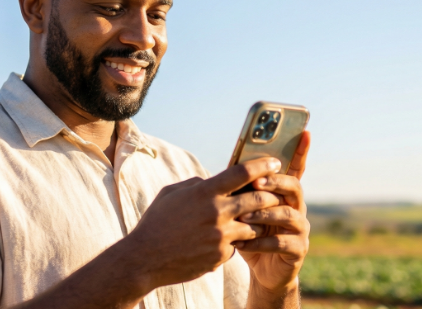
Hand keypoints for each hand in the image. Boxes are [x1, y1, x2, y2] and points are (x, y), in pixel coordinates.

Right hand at [122, 157, 284, 288]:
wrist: (145, 258)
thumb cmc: (156, 222)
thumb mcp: (172, 193)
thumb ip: (196, 185)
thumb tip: (213, 181)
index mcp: (204, 192)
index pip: (241, 173)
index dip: (262, 165)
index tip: (275, 163)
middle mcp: (216, 212)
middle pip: (258, 199)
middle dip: (270, 195)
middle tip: (276, 194)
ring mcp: (220, 236)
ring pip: (254, 226)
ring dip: (258, 222)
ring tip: (259, 220)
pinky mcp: (220, 256)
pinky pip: (238, 246)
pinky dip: (236, 242)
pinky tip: (228, 241)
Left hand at [237, 131, 310, 296]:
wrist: (262, 271)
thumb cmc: (250, 234)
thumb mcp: (243, 209)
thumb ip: (243, 191)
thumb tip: (228, 168)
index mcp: (285, 194)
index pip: (295, 168)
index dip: (301, 151)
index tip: (305, 132)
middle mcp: (297, 208)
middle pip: (294, 187)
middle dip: (275, 183)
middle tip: (256, 182)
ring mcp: (301, 229)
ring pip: (288, 214)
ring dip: (264, 214)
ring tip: (243, 216)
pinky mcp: (298, 250)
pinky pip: (282, 242)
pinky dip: (261, 241)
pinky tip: (243, 243)